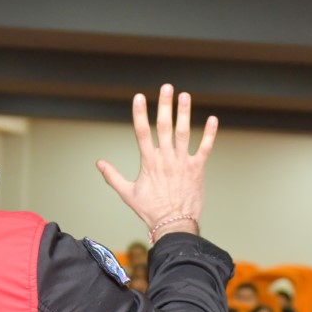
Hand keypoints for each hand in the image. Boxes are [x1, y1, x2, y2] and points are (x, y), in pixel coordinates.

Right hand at [96, 85, 216, 237]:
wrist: (174, 224)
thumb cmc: (151, 211)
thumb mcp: (128, 193)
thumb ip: (113, 176)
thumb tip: (99, 163)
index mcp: (149, 162)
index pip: (142, 132)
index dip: (140, 114)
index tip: (139, 97)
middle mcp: (166, 159)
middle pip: (164, 127)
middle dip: (165, 105)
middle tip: (166, 87)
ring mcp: (182, 163)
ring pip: (183, 133)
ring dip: (184, 113)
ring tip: (184, 95)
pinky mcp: (197, 169)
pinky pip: (204, 148)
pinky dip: (209, 134)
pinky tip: (212, 119)